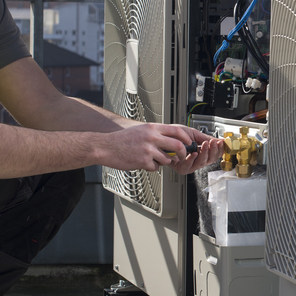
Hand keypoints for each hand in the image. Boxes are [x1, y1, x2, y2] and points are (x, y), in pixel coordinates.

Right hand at [98, 123, 217, 173]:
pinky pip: (156, 167)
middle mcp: (152, 137)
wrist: (106, 146)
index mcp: (152, 128)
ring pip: (168, 158)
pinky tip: (143, 162)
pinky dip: (152, 167)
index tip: (189, 143)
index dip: (187, 138)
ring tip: (155, 160)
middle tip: (181, 156)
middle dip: (183, 153)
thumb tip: (172, 139)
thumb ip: (156, 133)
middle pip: (178, 145)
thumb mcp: (142, 130)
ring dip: (165, 162)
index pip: (177, 130)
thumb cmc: (122, 139)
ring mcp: (148, 149)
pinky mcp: (143, 161)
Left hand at [168, 133, 222, 175]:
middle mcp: (196, 159)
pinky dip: (192, 159)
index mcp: (200, 152)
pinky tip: (193, 153)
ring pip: (201, 163)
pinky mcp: (181, 168)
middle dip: (213, 151)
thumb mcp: (193, 134)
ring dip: (205, 153)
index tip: (221, 143)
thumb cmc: (175, 135)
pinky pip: (189, 167)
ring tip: (205, 144)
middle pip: (210, 160)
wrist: (162, 136)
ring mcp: (189, 165)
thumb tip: (219, 140)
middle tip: (214, 143)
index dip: (219, 149)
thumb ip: (206, 138)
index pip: (214, 154)